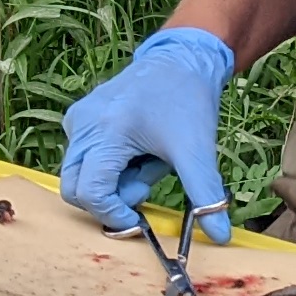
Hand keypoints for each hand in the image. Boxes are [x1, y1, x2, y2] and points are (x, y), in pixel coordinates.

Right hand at [59, 27, 236, 243]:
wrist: (181, 60)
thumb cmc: (188, 101)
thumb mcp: (198, 151)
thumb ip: (206, 196)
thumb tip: (219, 235)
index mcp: (107, 130)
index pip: (91, 192)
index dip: (113, 214)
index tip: (139, 219)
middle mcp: (82, 124)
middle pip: (76, 188)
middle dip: (111, 198)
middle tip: (146, 183)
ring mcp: (76, 120)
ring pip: (79, 175)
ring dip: (113, 181)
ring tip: (145, 160)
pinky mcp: (78, 118)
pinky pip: (82, 159)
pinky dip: (107, 166)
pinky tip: (135, 150)